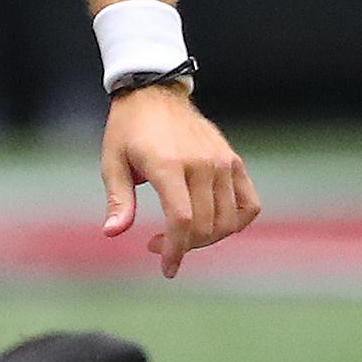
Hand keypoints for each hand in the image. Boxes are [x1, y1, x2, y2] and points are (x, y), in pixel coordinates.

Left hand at [100, 86, 259, 277]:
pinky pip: (249, 204)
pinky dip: (236, 223)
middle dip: (184, 247)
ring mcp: (222, 161)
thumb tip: (112, 233)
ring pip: (228, 220)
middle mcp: (201, 163)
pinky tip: (214, 225)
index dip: (175, 250)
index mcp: (168, 164)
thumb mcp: (112, 162)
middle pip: (205, 225)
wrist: (154, 93)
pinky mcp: (234, 161)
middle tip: (158, 245)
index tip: (167, 268)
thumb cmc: (128, 130)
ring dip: (207, 240)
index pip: (182, 220)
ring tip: (182, 236)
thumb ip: (118, 200)